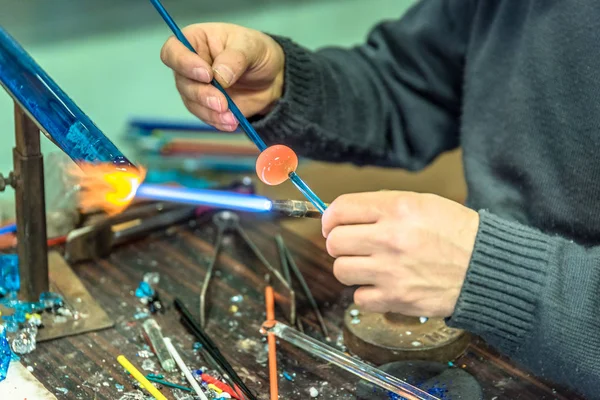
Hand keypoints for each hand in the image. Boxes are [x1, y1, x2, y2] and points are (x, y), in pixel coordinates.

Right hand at [160, 23, 284, 130]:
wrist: (271, 77)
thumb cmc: (256, 52)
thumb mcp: (251, 47)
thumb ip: (235, 58)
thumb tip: (219, 75)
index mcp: (195, 41)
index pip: (173, 51)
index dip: (183, 63)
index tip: (206, 75)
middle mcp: (190, 65)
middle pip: (182, 82)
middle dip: (202, 95)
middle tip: (222, 103)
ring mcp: (197, 87)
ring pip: (191, 103)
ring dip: (210, 112)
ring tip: (231, 117)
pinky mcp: (207, 106)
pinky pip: (205, 116)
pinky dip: (217, 121)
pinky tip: (231, 122)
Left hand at [322, 191, 478, 317]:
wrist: (486, 269)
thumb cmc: (457, 234)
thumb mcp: (422, 203)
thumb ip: (381, 206)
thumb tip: (343, 214)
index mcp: (397, 209)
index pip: (340, 210)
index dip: (330, 217)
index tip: (332, 224)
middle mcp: (390, 238)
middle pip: (334, 241)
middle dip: (339, 243)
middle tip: (352, 245)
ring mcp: (391, 271)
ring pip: (340, 270)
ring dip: (350, 267)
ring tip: (368, 265)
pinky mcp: (395, 299)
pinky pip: (359, 297)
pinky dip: (367, 293)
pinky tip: (382, 284)